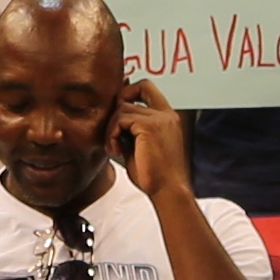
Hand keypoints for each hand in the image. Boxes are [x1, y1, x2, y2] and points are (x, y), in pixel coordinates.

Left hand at [114, 84, 194, 203]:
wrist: (168, 191)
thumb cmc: (155, 176)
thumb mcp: (140, 147)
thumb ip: (130, 130)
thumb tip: (113, 119)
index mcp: (167, 118)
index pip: (147, 88)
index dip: (128, 92)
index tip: (116, 113)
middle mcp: (166, 114)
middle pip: (136, 88)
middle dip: (118, 105)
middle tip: (113, 131)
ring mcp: (159, 118)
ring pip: (123, 107)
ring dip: (112, 128)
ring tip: (115, 148)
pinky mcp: (150, 126)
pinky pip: (121, 119)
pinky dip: (113, 134)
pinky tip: (117, 150)